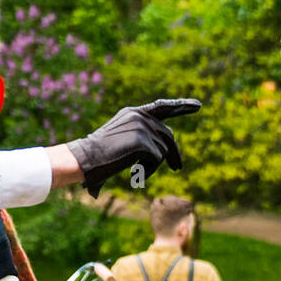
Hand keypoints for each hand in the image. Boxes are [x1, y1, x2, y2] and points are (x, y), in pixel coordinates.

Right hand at [67, 98, 198, 197]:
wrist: (83, 159)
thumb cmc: (93, 159)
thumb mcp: (116, 144)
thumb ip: (136, 144)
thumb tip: (154, 158)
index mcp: (132, 113)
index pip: (162, 107)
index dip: (181, 106)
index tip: (197, 106)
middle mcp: (140, 116)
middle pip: (168, 136)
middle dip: (174, 154)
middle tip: (178, 168)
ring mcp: (142, 127)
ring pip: (162, 151)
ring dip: (152, 166)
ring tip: (135, 172)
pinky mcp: (144, 141)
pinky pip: (157, 160)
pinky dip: (148, 171)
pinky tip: (134, 174)